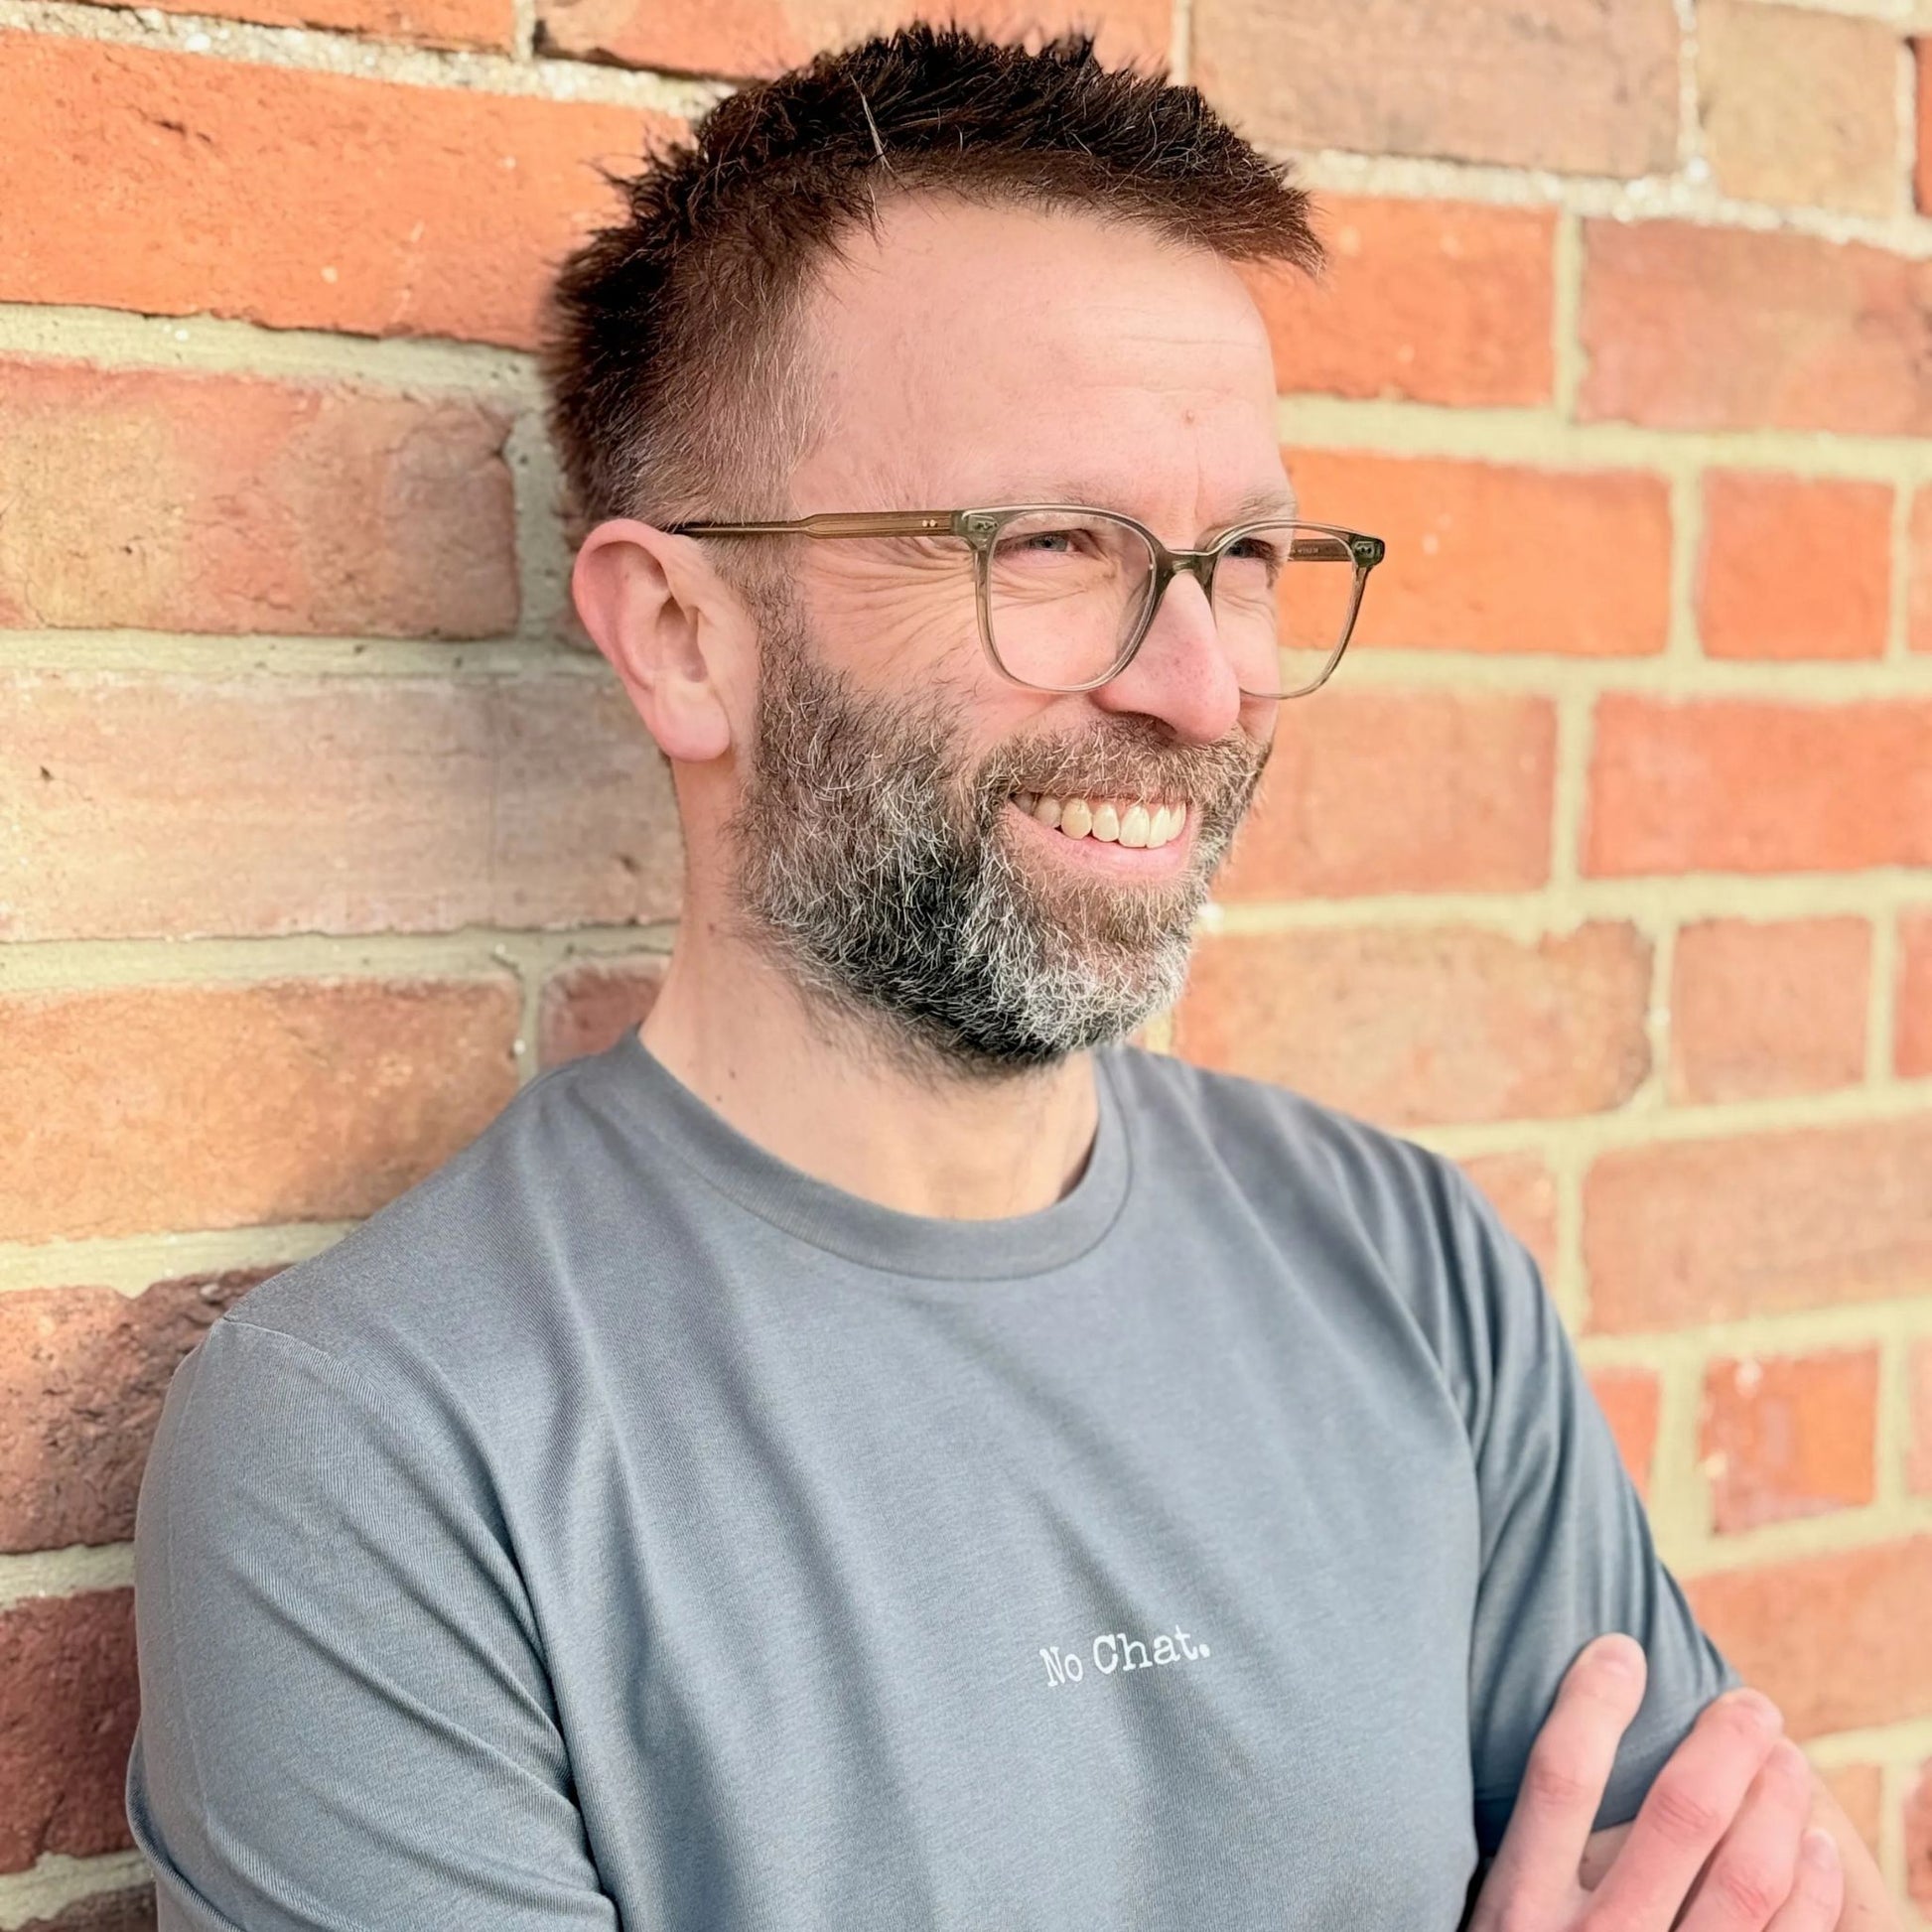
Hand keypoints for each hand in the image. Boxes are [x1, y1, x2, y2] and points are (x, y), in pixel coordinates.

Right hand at [1464, 1633, 1843, 1929]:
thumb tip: (1565, 1755)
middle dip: (1726, 1746)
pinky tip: (1819, 1849)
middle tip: (1750, 1704)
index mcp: (1520, 1913)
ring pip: (1750, 1881)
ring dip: (1781, 1807)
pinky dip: (1817, 1894)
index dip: (1593, 1702)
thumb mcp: (1490, 1929)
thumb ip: (1527, 1865)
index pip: (1560, 1778)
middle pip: (1679, 1818)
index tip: (1622, 1649)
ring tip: (1788, 1760)